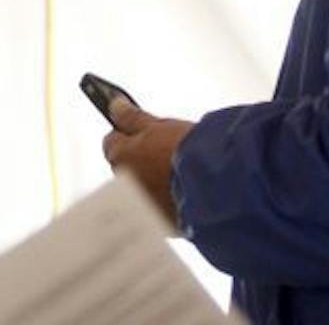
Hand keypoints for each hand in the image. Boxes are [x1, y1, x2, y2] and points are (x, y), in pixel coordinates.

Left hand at [100, 101, 192, 229]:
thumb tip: (115, 106)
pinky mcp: (162, 222)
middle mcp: (125, 184)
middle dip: (140, 159)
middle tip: (166, 149)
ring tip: (180, 172)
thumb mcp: (159, 125)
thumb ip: (133, 117)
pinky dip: (168, 199)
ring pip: (143, 188)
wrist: (216, 186)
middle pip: (126, 166)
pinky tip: (186, 190)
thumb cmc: (187, 152)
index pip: (112, 140)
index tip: (141, 130)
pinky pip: (160, 206)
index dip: (128, 134)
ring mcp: (142, 205)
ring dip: (154, 182)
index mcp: (121, 157)